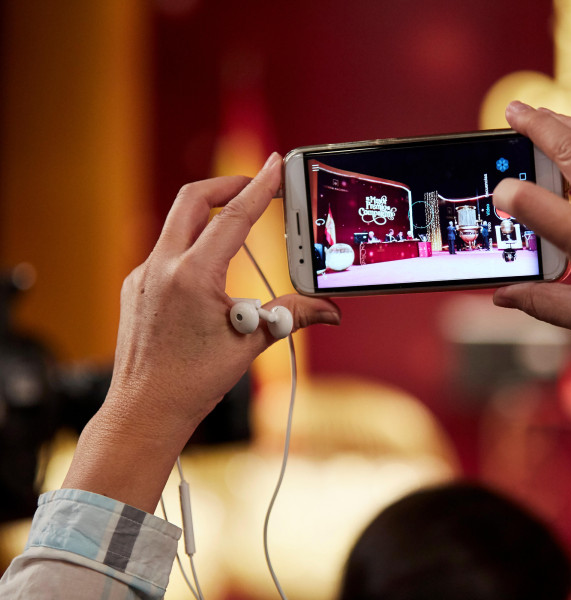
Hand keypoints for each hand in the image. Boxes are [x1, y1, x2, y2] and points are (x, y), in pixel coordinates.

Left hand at [62, 153, 340, 510]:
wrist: (144, 411)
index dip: (260, 188)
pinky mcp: (137, 287)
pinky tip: (213, 271)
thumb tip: (330, 310)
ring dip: (211, 216)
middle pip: (193, 200)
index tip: (275, 164)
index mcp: (191, 277)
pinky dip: (194, 246)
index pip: (233, 218)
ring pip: (178, 224)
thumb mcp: (250, 343)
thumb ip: (292, 315)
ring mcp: (143, 275)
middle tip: (257, 186)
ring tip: (242, 229)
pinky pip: (168, 250)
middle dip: (229, 186)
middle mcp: (161, 268)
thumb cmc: (193, 382)